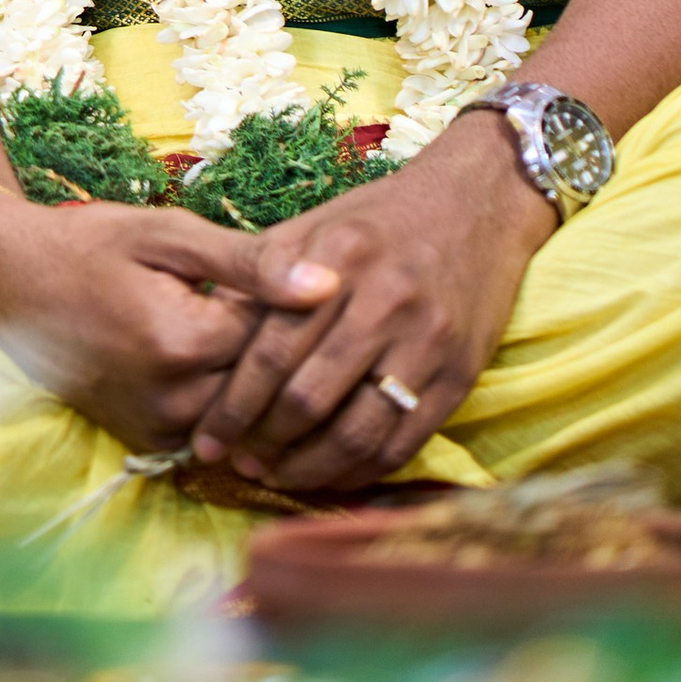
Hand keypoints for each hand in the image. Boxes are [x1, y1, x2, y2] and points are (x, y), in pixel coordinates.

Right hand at [0, 193, 316, 455]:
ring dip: (262, 383)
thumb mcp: (168, 235)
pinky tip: (230, 365)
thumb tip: (328, 284)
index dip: (296, 312)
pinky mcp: (147, 443)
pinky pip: (214, 431)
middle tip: (300, 318)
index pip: (278, 341)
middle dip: (288, 355)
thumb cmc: (92, 245)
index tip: (305, 284)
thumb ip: (249, 263)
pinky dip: (230, 401)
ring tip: (270, 342)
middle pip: (268, 389)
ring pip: (246, 417)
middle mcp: (175, 399)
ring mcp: (159, 429)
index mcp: (184, 341)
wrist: (12, 283)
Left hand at [187, 115, 549, 493]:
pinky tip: (332, 476)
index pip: (272, 349)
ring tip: (277, 477)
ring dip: (310, 468)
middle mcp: (383, 301)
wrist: (475, 204)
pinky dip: (363, 470)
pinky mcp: (460, 375)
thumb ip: (264, 271)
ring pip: (357, 432)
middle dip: (264, 441)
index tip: (205, 439)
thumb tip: (208, 324)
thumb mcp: (315, 223)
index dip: (234, 404)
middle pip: (310, 397)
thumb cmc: (379, 218)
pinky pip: (404, 443)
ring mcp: (426, 342)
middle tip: (238, 463)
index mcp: (335, 259)